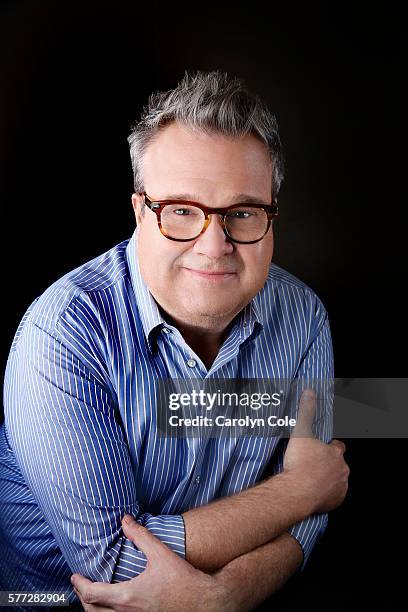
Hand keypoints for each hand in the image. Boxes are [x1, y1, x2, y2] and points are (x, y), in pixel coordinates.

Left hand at [71, 515, 226, 611]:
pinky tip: (115, 604)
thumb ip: (140, 535)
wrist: (204, 602)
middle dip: (83, 598)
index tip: (75, 575)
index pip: (92, 594)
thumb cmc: (183, 580)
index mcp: (127, 597)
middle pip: (92, 611)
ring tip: (93, 596)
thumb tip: (125, 520)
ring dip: (94, 609)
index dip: (79, 584)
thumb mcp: (160, 553)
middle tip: (80, 584)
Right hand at [283, 389, 349, 513]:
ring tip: (310, 478)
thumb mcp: (301, 432)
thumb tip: (310, 393)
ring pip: (336, 480)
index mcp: (335, 453)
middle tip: (311, 464)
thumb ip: (306, 412)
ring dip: (327, 479)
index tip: (319, 449)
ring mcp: (340, 487)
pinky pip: (333, 496)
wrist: (297, 492)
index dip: (329, 447)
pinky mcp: (335, 502)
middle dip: (327, 464)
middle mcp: (342, 469)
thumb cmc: (300, 464)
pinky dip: (326, 494)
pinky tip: (313, 492)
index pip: (338, 446)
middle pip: (338, 464)